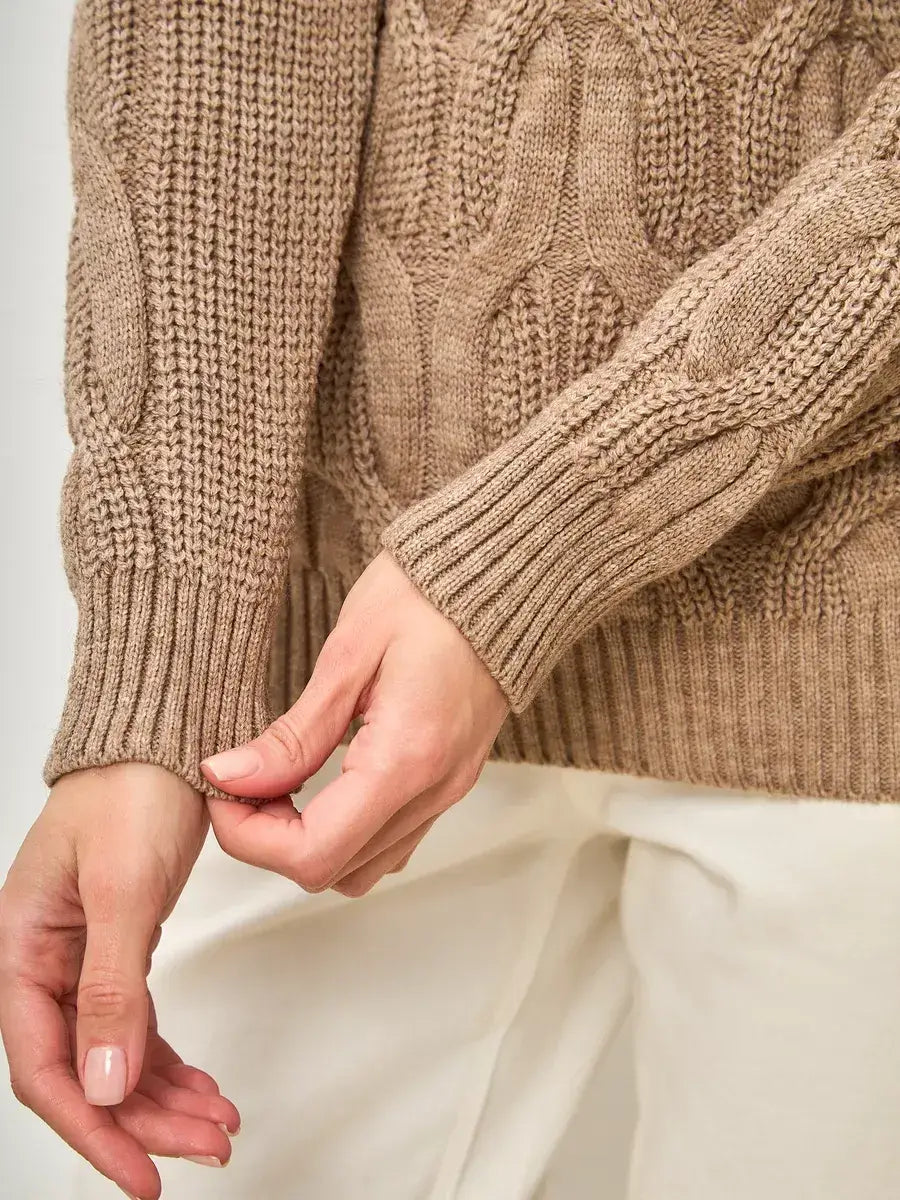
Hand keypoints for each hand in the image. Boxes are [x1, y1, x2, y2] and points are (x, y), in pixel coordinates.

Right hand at [0, 763, 239, 1199]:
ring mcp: (83, 954)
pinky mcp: (122, 943)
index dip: (91, 1129)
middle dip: (143, 1118)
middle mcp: (45, 960)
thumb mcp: (123, 889)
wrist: (169, 736)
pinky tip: (202, 1082)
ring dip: (163, 1095)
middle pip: (85, 1069)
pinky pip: (137, 1021)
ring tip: (217, 1123)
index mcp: (23, 949)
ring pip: (116, 1051)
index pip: (46, 1066)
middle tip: (206, 1147)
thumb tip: (101, 1086)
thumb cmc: (133, 789)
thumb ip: (110, 988)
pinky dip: (169, 1057)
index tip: (143, 1175)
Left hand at [201, 550, 509, 895]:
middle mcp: (434, 789)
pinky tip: (323, 786)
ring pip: (362, 870)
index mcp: (406, 757)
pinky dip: (346, 833)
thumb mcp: (348, 655)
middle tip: (244, 783)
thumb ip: (293, 733)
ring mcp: (448, 791)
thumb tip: (231, 777)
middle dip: (270, 841)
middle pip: (334, 872)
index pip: (314, 852)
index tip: (225, 789)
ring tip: (280, 785)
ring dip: (308, 843)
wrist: (500, 577)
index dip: (250, 837)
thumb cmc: (428, 598)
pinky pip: (391, 844)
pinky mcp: (451, 783)